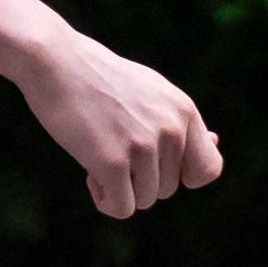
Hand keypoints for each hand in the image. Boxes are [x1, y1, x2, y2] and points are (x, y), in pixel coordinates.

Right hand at [20, 32, 224, 218]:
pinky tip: (90, 180)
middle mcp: (171, 130)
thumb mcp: (150, 90)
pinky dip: (107, 202)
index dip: (183, 176)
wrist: (52, 59)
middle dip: (138, 179)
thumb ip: (178, 119)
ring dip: (119, 188)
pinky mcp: (111, 161)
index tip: (153, 165)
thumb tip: (216, 142)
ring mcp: (143, 146)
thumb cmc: (95, 75)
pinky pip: (122, 207)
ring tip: (95, 157)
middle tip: (108, 150)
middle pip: (168, 188)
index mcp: (184, 111)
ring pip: (145, 199)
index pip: (208, 169)